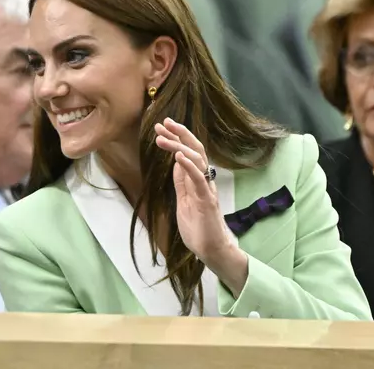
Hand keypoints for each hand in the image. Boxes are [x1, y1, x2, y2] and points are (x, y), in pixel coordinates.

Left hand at [155, 118, 247, 294]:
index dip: (177, 138)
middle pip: (195, 149)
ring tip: (162, 137)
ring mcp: (206, 189)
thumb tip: (176, 163)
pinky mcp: (206, 200)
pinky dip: (189, 165)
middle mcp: (204, 180)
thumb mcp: (184, 200)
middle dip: (179, 134)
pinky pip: (199, 179)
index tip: (163, 127)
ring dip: (178, 146)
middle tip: (163, 122)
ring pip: (196, 160)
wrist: (211, 250)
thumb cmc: (198, 228)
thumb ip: (182, 182)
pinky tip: (179, 156)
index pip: (188, 152)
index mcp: (197, 180)